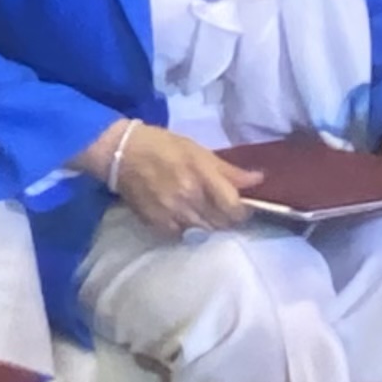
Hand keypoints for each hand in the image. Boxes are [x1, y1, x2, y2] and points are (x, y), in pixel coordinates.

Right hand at [86, 121, 255, 234]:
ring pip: (204, 231)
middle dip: (227, 219)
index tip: (243, 207)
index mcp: (201, 174)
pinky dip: (187, 229)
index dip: (243, 211)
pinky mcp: (157, 223)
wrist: (122, 153)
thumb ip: (228, 169)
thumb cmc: (163, 146)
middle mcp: (189, 196)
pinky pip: (182, 235)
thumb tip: (258, 179)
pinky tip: (184, 218)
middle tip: (225, 211)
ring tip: (204, 214)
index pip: (233, 206)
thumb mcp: (198, 150)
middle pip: (221, 223)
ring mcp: (172, 213)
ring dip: (209, 225)